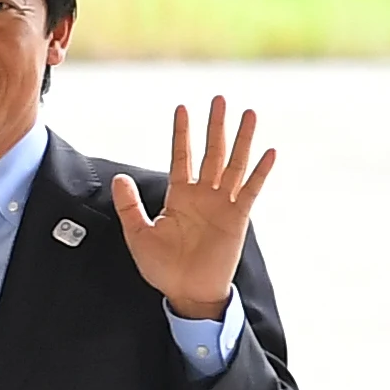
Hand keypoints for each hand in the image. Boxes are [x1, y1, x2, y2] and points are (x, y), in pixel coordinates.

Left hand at [112, 95, 272, 325]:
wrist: (185, 291)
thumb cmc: (162, 266)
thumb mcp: (139, 234)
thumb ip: (131, 205)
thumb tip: (119, 178)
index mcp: (179, 196)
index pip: (181, 156)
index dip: (182, 133)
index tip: (182, 108)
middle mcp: (203, 194)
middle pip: (211, 152)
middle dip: (215, 126)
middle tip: (220, 98)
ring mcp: (222, 204)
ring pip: (234, 164)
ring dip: (241, 139)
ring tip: (248, 114)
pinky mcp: (238, 218)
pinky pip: (251, 190)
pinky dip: (261, 171)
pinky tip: (269, 151)